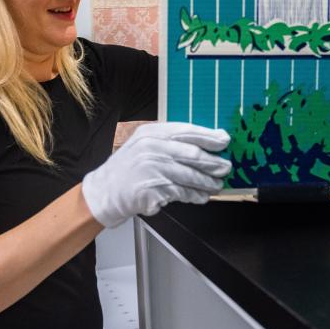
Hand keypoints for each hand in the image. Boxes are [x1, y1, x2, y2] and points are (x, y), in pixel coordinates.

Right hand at [82, 122, 231, 227]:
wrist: (103, 193)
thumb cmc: (126, 170)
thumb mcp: (143, 146)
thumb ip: (168, 143)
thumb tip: (202, 146)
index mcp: (151, 134)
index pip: (186, 131)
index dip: (209, 136)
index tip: (224, 140)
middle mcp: (152, 149)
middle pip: (192, 154)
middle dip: (214, 162)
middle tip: (226, 167)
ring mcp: (152, 170)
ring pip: (190, 176)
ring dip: (207, 182)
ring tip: (216, 185)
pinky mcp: (153, 190)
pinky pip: (181, 193)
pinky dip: (194, 196)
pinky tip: (200, 197)